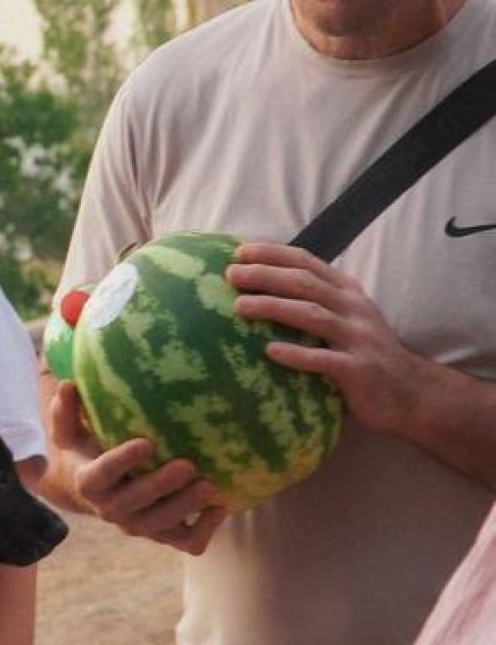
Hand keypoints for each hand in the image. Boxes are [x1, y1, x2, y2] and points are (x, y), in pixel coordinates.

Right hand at [48, 378, 226, 555]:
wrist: (97, 490)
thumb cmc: (86, 450)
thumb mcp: (69, 431)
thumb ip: (66, 411)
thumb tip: (67, 384)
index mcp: (89, 483)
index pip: (103, 476)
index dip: (123, 462)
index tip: (146, 443)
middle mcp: (111, 510)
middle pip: (134, 505)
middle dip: (161, 487)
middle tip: (188, 465)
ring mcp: (137, 525)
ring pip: (160, 526)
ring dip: (185, 508)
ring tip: (210, 486)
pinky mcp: (161, 535)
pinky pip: (184, 542)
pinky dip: (204, 530)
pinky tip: (221, 508)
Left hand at [227, 242, 417, 435]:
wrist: (413, 392)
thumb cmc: (367, 353)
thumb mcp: (348, 318)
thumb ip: (318, 301)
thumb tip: (264, 288)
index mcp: (347, 292)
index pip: (308, 262)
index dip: (274, 254)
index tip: (240, 251)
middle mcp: (354, 309)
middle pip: (305, 284)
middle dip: (266, 275)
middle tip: (231, 274)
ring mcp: (358, 338)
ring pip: (312, 315)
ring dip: (274, 307)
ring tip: (240, 306)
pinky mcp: (359, 370)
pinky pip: (324, 360)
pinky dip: (297, 354)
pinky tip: (270, 351)